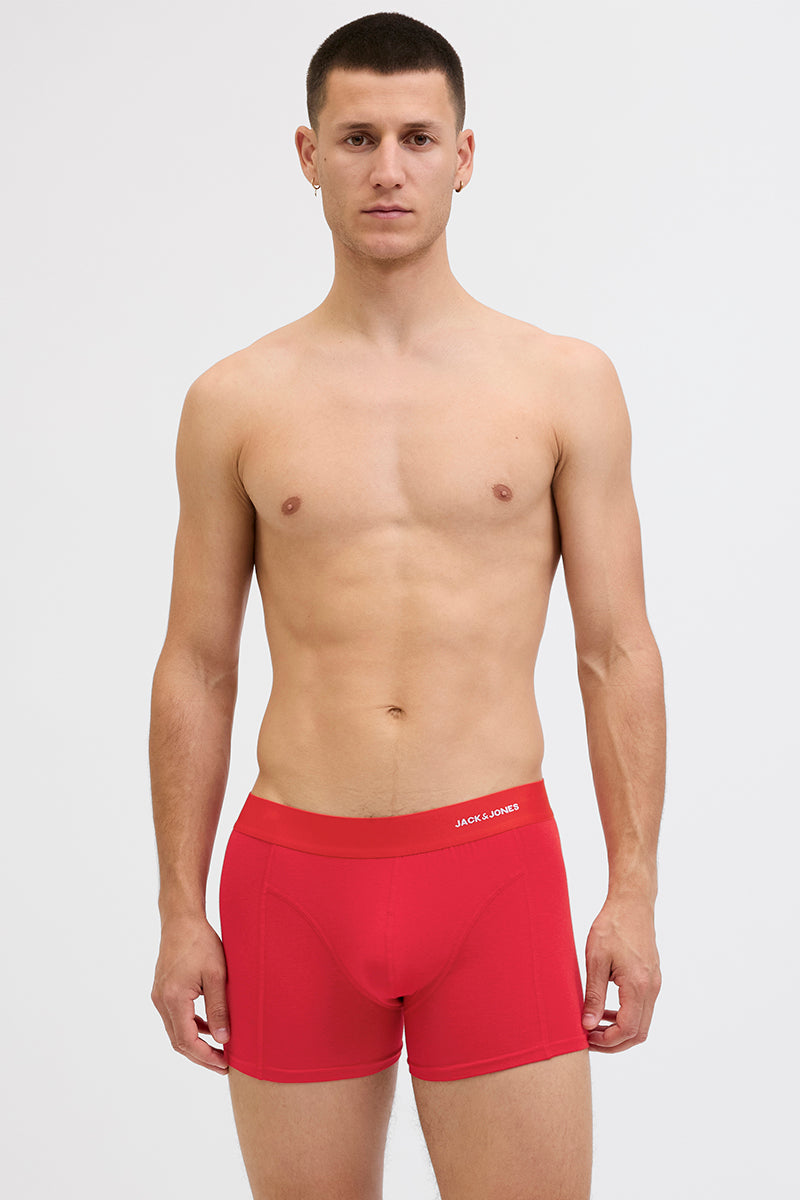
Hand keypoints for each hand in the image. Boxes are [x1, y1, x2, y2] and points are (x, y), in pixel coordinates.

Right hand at [151, 915, 229, 1073]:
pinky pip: (175, 1017)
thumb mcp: (217, 975)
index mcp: (173, 998)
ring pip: (175, 1030)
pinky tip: (208, 1027)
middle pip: (178, 1041)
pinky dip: (191, 1026)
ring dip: (196, 1043)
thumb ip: (219, 1009)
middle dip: (201, 1055)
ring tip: (219, 1050)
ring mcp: (160, 995)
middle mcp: (161, 1000)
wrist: (181, 919)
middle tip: (224, 1064)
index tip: (225, 1064)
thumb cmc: (201, 942)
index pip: (186, 1041)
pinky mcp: (163, 989)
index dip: (205, 1057)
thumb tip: (223, 1039)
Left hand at [581, 896, 660, 1052]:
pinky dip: (626, 1016)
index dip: (607, 1041)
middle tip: (590, 1039)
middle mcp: (651, 988)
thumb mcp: (596, 960)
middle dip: (614, 1042)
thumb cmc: (612, 926)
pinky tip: (606, 1009)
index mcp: (638, 985)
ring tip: (594, 1025)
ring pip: (642, 1023)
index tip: (586, 1038)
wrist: (632, 903)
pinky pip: (642, 1007)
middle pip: (638, 1033)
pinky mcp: (652, 978)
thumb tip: (588, 1024)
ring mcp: (654, 984)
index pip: (627, 1030)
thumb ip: (594, 995)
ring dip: (619, 1030)